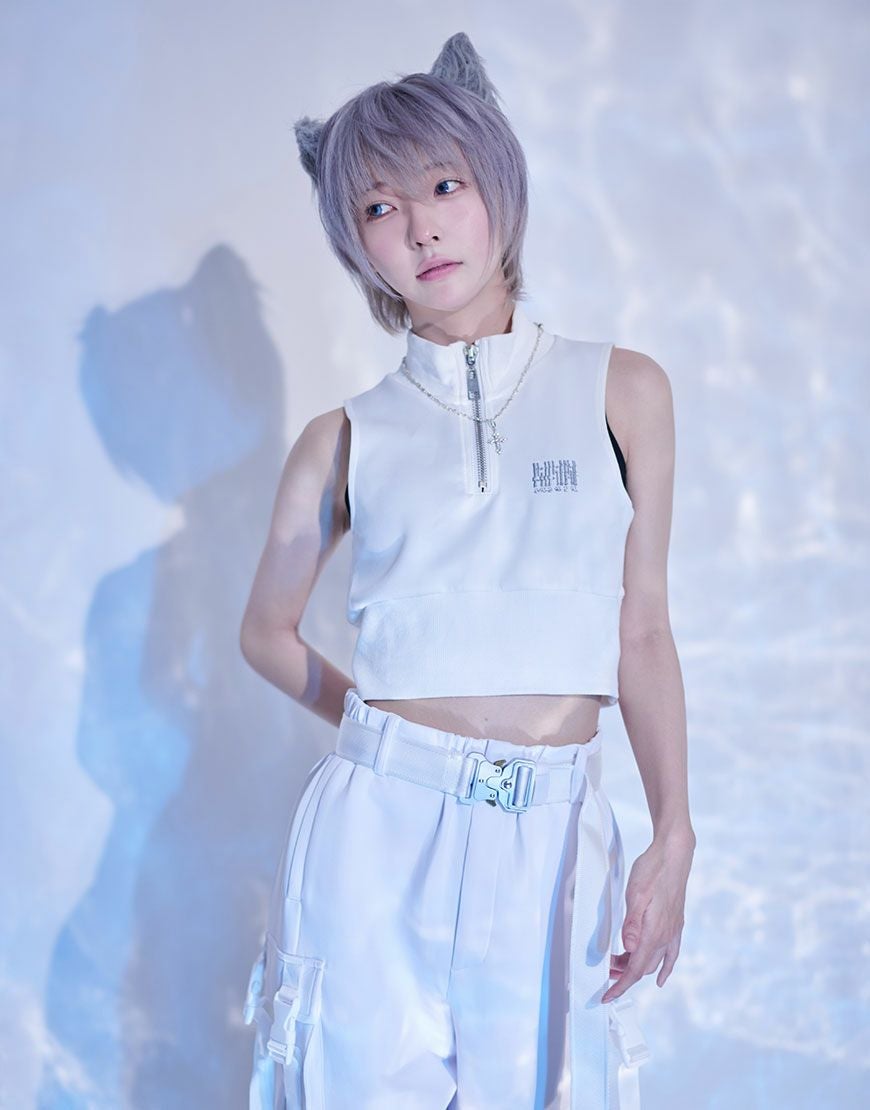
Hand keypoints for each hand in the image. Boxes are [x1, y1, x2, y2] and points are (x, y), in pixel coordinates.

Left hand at [601, 829, 694, 1003]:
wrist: (674, 853)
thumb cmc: (652, 870)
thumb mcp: (636, 893)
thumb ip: (632, 924)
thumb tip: (629, 949)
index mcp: (654, 931)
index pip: (635, 969)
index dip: (620, 985)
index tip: (607, 996)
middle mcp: (666, 935)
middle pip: (643, 967)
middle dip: (624, 975)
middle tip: (605, 971)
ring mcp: (673, 930)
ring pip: (654, 961)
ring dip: (637, 967)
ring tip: (619, 964)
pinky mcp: (676, 923)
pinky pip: (671, 953)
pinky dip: (664, 967)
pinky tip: (661, 976)